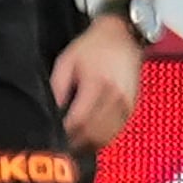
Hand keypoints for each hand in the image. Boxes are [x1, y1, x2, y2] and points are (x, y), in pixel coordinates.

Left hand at [50, 15, 142, 150]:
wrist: (123, 36)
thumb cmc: (93, 47)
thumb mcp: (66, 62)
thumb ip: (57, 88)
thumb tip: (50, 113)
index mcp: (98, 85)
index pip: (79, 121)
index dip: (64, 134)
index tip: (51, 137)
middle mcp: (117, 98)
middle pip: (93, 134)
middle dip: (74, 143)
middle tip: (58, 146)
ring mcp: (127, 105)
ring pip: (106, 137)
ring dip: (87, 145)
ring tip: (70, 144)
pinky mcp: (131, 108)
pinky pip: (115, 132)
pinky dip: (100, 139)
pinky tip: (87, 137)